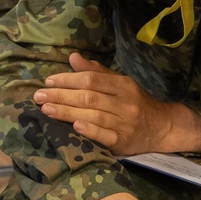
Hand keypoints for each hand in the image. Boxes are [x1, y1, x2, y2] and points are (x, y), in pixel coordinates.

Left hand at [34, 53, 200, 153]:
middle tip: (38, 96)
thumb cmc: (135, 103)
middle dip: (61, 95)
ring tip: (46, 109)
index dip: (68, 80)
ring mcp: (125, 123)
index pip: (92, 79)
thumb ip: (96, 72)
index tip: (48, 81)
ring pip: (93, 115)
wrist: (162, 127)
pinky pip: (105, 135)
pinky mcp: (124, 142)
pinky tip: (74, 126)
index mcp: (123, 85)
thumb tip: (72, 57)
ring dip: (67, 112)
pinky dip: (90, 130)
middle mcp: (124, 103)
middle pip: (89, 97)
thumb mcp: (120, 83)